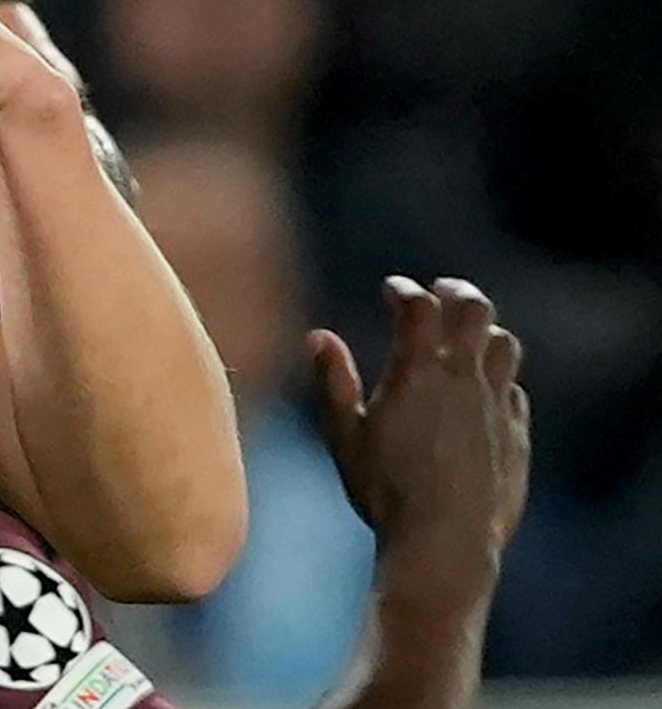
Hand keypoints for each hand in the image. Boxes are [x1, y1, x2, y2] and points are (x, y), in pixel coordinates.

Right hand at [310, 276, 530, 580]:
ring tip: (465, 336)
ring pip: (504, 344)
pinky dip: (498, 379)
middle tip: (440, 291)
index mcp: (419, 372)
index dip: (404, 289)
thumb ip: (332, 382)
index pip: (418, 305)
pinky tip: (481, 392)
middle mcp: (463, 379)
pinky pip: (513, 391)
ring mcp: (495, 407)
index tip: (392, 289)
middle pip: (474, 309)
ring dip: (483, 331)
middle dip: (456, 292)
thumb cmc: (385, 492)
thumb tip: (318, 335)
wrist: (446, 544)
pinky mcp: (516, 437)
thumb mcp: (345, 437)